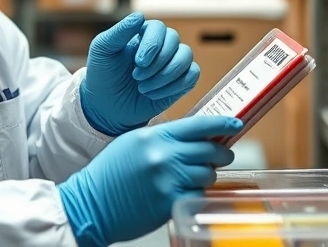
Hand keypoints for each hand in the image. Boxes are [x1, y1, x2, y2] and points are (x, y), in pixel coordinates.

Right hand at [58, 115, 240, 246]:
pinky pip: (198, 195)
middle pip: (210, 150)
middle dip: (221, 154)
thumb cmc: (110, 173)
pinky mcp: (170, 202)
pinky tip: (184, 192)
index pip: (199, 125)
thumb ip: (163, 137)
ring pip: (208, 174)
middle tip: (221, 156)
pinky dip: (196, 193)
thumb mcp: (134, 142)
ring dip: (206, 176)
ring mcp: (168, 180)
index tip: (236, 124)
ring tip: (193, 178)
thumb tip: (195, 137)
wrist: (91, 203)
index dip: (222, 124)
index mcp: (155, 135)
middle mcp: (164, 155)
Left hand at [80, 12, 200, 135]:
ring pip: (185, 58)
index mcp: (143, 34)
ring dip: (165, 76)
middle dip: (157, 63)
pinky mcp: (181, 82)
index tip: (138, 62)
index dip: (152, 44)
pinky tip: (153, 94)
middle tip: (136, 77)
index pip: (159, 28)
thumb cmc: (103, 74)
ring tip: (143, 88)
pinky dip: (174, 86)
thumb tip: (139, 15)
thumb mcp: (103, 50)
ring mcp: (173, 63)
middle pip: (174, 41)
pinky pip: (192, 76)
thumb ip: (119, 32)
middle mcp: (161, 45)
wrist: (106, 106)